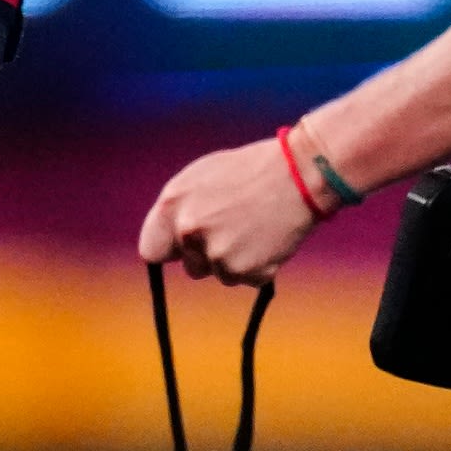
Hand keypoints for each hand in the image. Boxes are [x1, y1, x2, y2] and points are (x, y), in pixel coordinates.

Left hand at [138, 138, 323, 285]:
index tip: (184, 251)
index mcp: (171, 205)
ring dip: (235, 261)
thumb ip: (179, 209)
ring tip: (255, 229)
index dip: (172, 251)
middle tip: (236, 231)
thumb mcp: (200, 178)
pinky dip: (259, 267)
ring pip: (220, 274)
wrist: (298, 175)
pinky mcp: (245, 270)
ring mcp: (216, 253)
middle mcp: (187, 231)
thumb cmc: (249, 171)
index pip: (152, 250)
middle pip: (191, 267)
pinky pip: (247, 279)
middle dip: (209, 256)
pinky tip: (269, 240)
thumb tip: (169, 237)